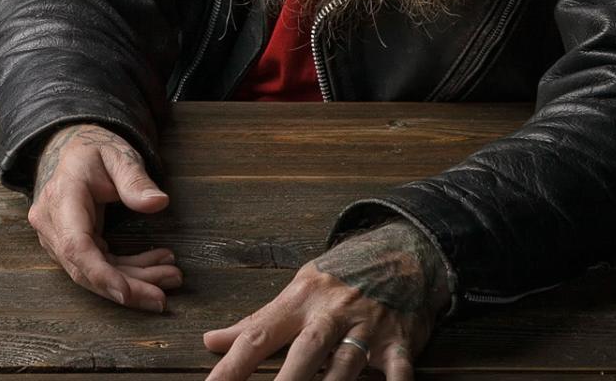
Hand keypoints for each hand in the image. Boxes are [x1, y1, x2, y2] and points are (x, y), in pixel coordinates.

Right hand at [26, 121, 182, 311]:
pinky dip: (127, 270)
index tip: (127, 293)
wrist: (73, 151)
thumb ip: (135, 179)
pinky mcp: (71, 244)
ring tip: (170, 276)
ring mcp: (57, 237)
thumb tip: (158, 203)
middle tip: (163, 297)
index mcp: (62, 197)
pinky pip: (98, 265)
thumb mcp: (118, 155)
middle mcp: (52, 223)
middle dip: (126, 287)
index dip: (101, 274)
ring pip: (93, 272)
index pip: (76, 245)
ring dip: (132, 281)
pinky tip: (156, 265)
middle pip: (85, 268)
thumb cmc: (95, 151)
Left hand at [201, 218, 450, 380]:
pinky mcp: (399, 341)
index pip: (259, 334)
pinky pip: (399, 368)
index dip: (233, 364)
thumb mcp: (298, 288)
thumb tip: (212, 340)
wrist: (403, 249)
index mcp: (300, 300)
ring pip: (347, 362)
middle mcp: (332, 313)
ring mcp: (368, 326)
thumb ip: (257, 321)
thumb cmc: (341, 274)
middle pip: (306, 350)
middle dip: (287, 380)